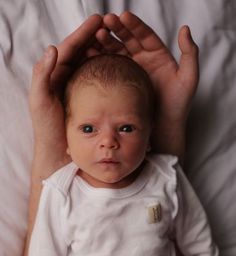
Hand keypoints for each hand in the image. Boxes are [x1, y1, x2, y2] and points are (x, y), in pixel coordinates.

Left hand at [29, 14, 102, 167]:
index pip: (69, 48)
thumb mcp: (40, 100)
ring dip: (102, 49)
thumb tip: (53, 48)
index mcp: (52, 74)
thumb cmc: (47, 127)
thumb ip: (43, 75)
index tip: (98, 20)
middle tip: (111, 24)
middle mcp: (64, 77)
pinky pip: (97, 78)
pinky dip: (106, 67)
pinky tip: (117, 63)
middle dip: (95, 36)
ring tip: (117, 39)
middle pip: (81, 51)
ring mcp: (76, 86)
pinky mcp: (87, 97)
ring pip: (90, 62)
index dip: (83, 33)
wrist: (58, 150)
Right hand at [97, 12, 198, 160]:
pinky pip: (110, 67)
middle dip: (117, 29)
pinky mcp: (121, 83)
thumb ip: (189, 54)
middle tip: (105, 21)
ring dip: (106, 41)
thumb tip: (185, 29)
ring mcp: (131, 72)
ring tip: (96, 35)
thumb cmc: (178, 106)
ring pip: (117, 51)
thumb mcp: (189, 79)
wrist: (163, 129)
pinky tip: (92, 53)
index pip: (145, 35)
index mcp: (158, 56)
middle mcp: (143, 61)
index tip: (123, 16)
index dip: (134, 25)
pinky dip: (101, 59)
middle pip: (128, 39)